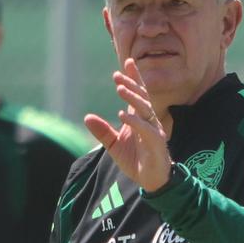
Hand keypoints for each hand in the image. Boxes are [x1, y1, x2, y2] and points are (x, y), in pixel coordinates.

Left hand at [84, 58, 171, 191]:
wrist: (151, 180)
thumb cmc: (136, 160)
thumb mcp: (114, 145)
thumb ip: (103, 131)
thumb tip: (87, 117)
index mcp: (140, 118)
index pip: (138, 94)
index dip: (134, 78)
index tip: (128, 62)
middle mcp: (149, 121)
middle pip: (142, 97)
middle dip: (131, 85)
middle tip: (118, 76)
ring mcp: (154, 130)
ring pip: (145, 110)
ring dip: (132, 98)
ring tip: (119, 89)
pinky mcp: (156, 143)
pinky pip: (146, 129)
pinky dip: (135, 121)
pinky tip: (123, 114)